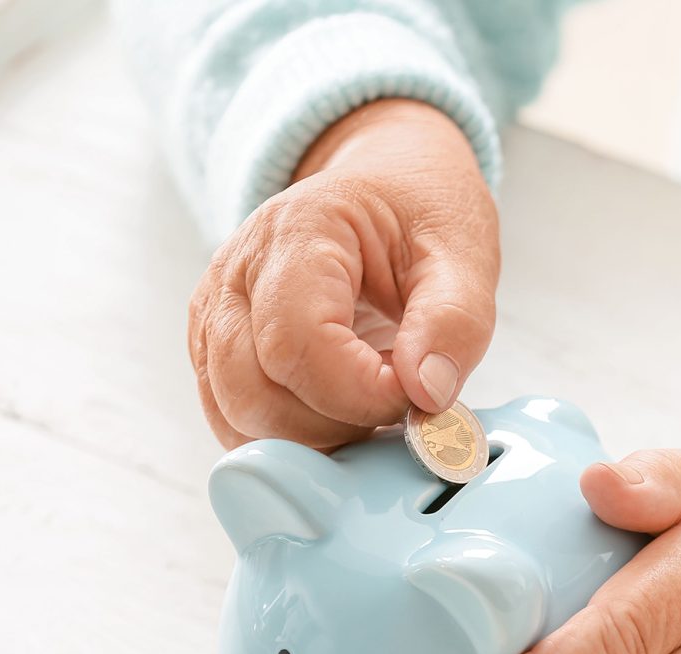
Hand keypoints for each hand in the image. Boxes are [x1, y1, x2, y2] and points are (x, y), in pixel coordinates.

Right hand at [187, 99, 498, 447]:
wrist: (386, 188)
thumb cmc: (422, 214)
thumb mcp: (464, 254)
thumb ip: (455, 323)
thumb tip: (426, 395)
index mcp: (298, 232)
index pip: (299, 345)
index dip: (362, 394)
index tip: (418, 395)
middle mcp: (236, 271)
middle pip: (253, 392)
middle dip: (336, 425)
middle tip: (399, 404)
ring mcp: (216, 312)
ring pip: (235, 414)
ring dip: (311, 437)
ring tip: (372, 404)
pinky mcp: (216, 347)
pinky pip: (232, 418)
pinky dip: (288, 436)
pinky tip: (342, 413)